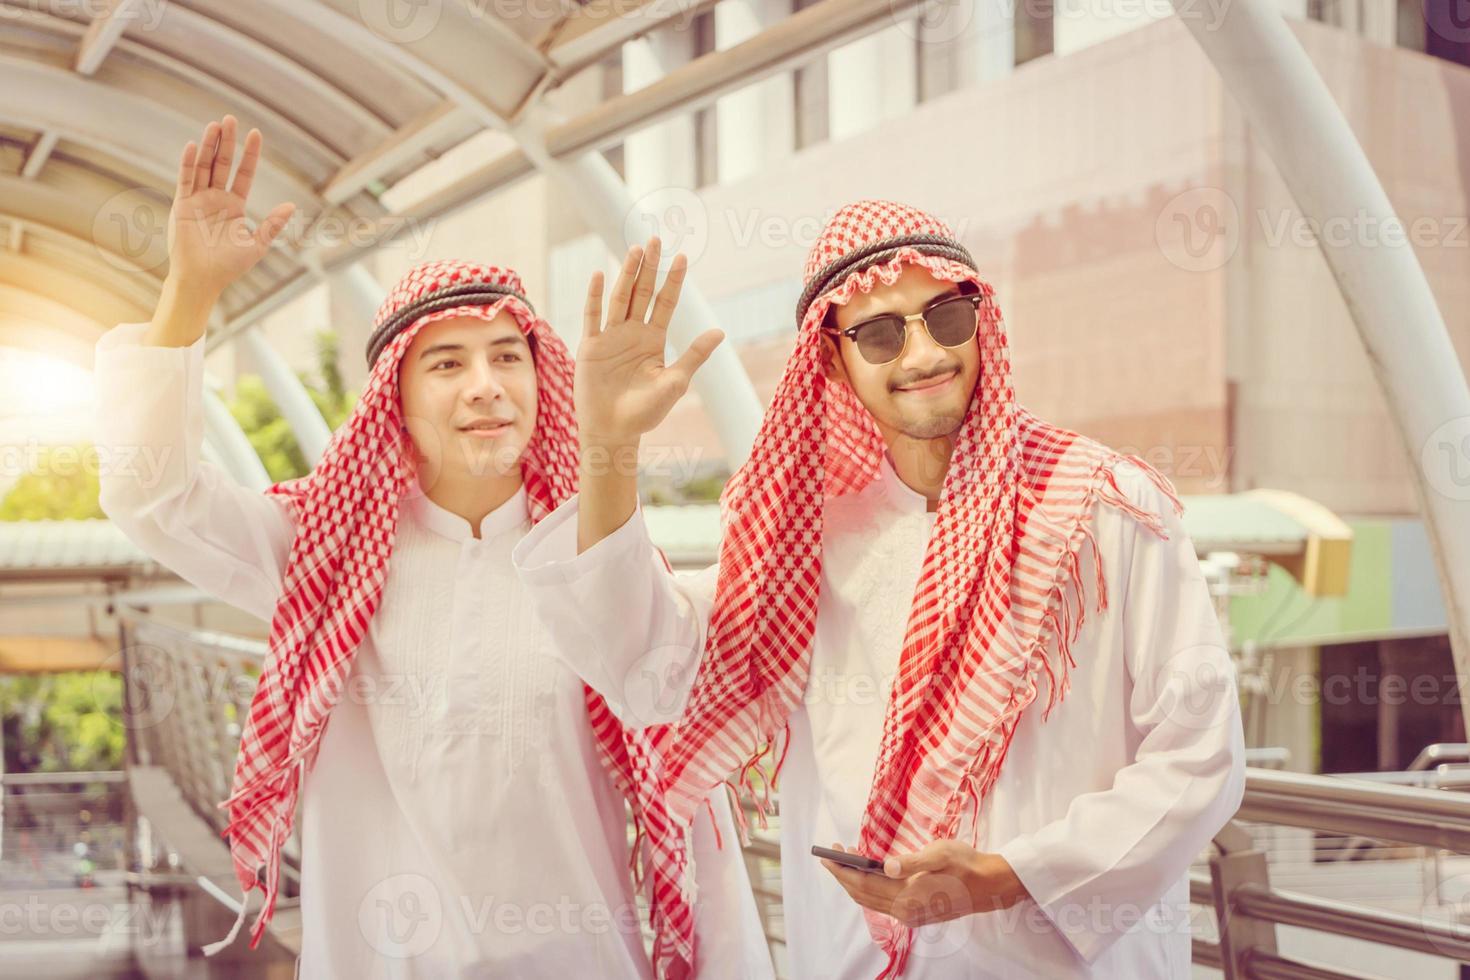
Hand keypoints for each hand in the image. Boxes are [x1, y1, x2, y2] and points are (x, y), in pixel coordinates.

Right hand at [166, 114, 294, 300]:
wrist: (203, 280)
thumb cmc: (229, 266)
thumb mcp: (257, 244)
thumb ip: (272, 224)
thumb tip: (292, 206)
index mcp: (234, 205)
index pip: (243, 173)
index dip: (249, 154)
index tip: (255, 134)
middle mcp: (215, 198)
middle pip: (222, 164)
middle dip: (227, 142)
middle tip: (231, 118)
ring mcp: (198, 200)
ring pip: (204, 166)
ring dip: (209, 146)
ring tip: (215, 124)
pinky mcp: (182, 205)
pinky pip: (186, 180)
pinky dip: (189, 163)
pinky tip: (194, 145)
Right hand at [575, 237, 723, 446]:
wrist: (613, 432)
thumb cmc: (646, 412)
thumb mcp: (676, 382)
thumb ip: (694, 355)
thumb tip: (720, 331)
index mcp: (653, 340)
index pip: (665, 303)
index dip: (673, 280)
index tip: (682, 256)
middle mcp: (632, 333)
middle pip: (642, 293)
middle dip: (649, 267)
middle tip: (656, 239)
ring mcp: (610, 337)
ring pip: (620, 298)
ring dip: (627, 274)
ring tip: (635, 249)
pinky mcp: (590, 346)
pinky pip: (592, 317)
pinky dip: (595, 296)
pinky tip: (599, 275)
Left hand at [819, 840, 1028, 927]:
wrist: (990, 886)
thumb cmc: (965, 864)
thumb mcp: (939, 854)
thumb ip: (911, 861)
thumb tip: (886, 865)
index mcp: (908, 896)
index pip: (864, 884)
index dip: (842, 871)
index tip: (827, 856)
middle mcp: (906, 911)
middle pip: (863, 895)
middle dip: (843, 875)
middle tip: (830, 855)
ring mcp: (911, 916)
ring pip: (871, 901)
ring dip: (855, 882)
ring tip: (845, 860)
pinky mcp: (916, 915)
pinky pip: (882, 904)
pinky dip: (869, 889)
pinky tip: (868, 874)